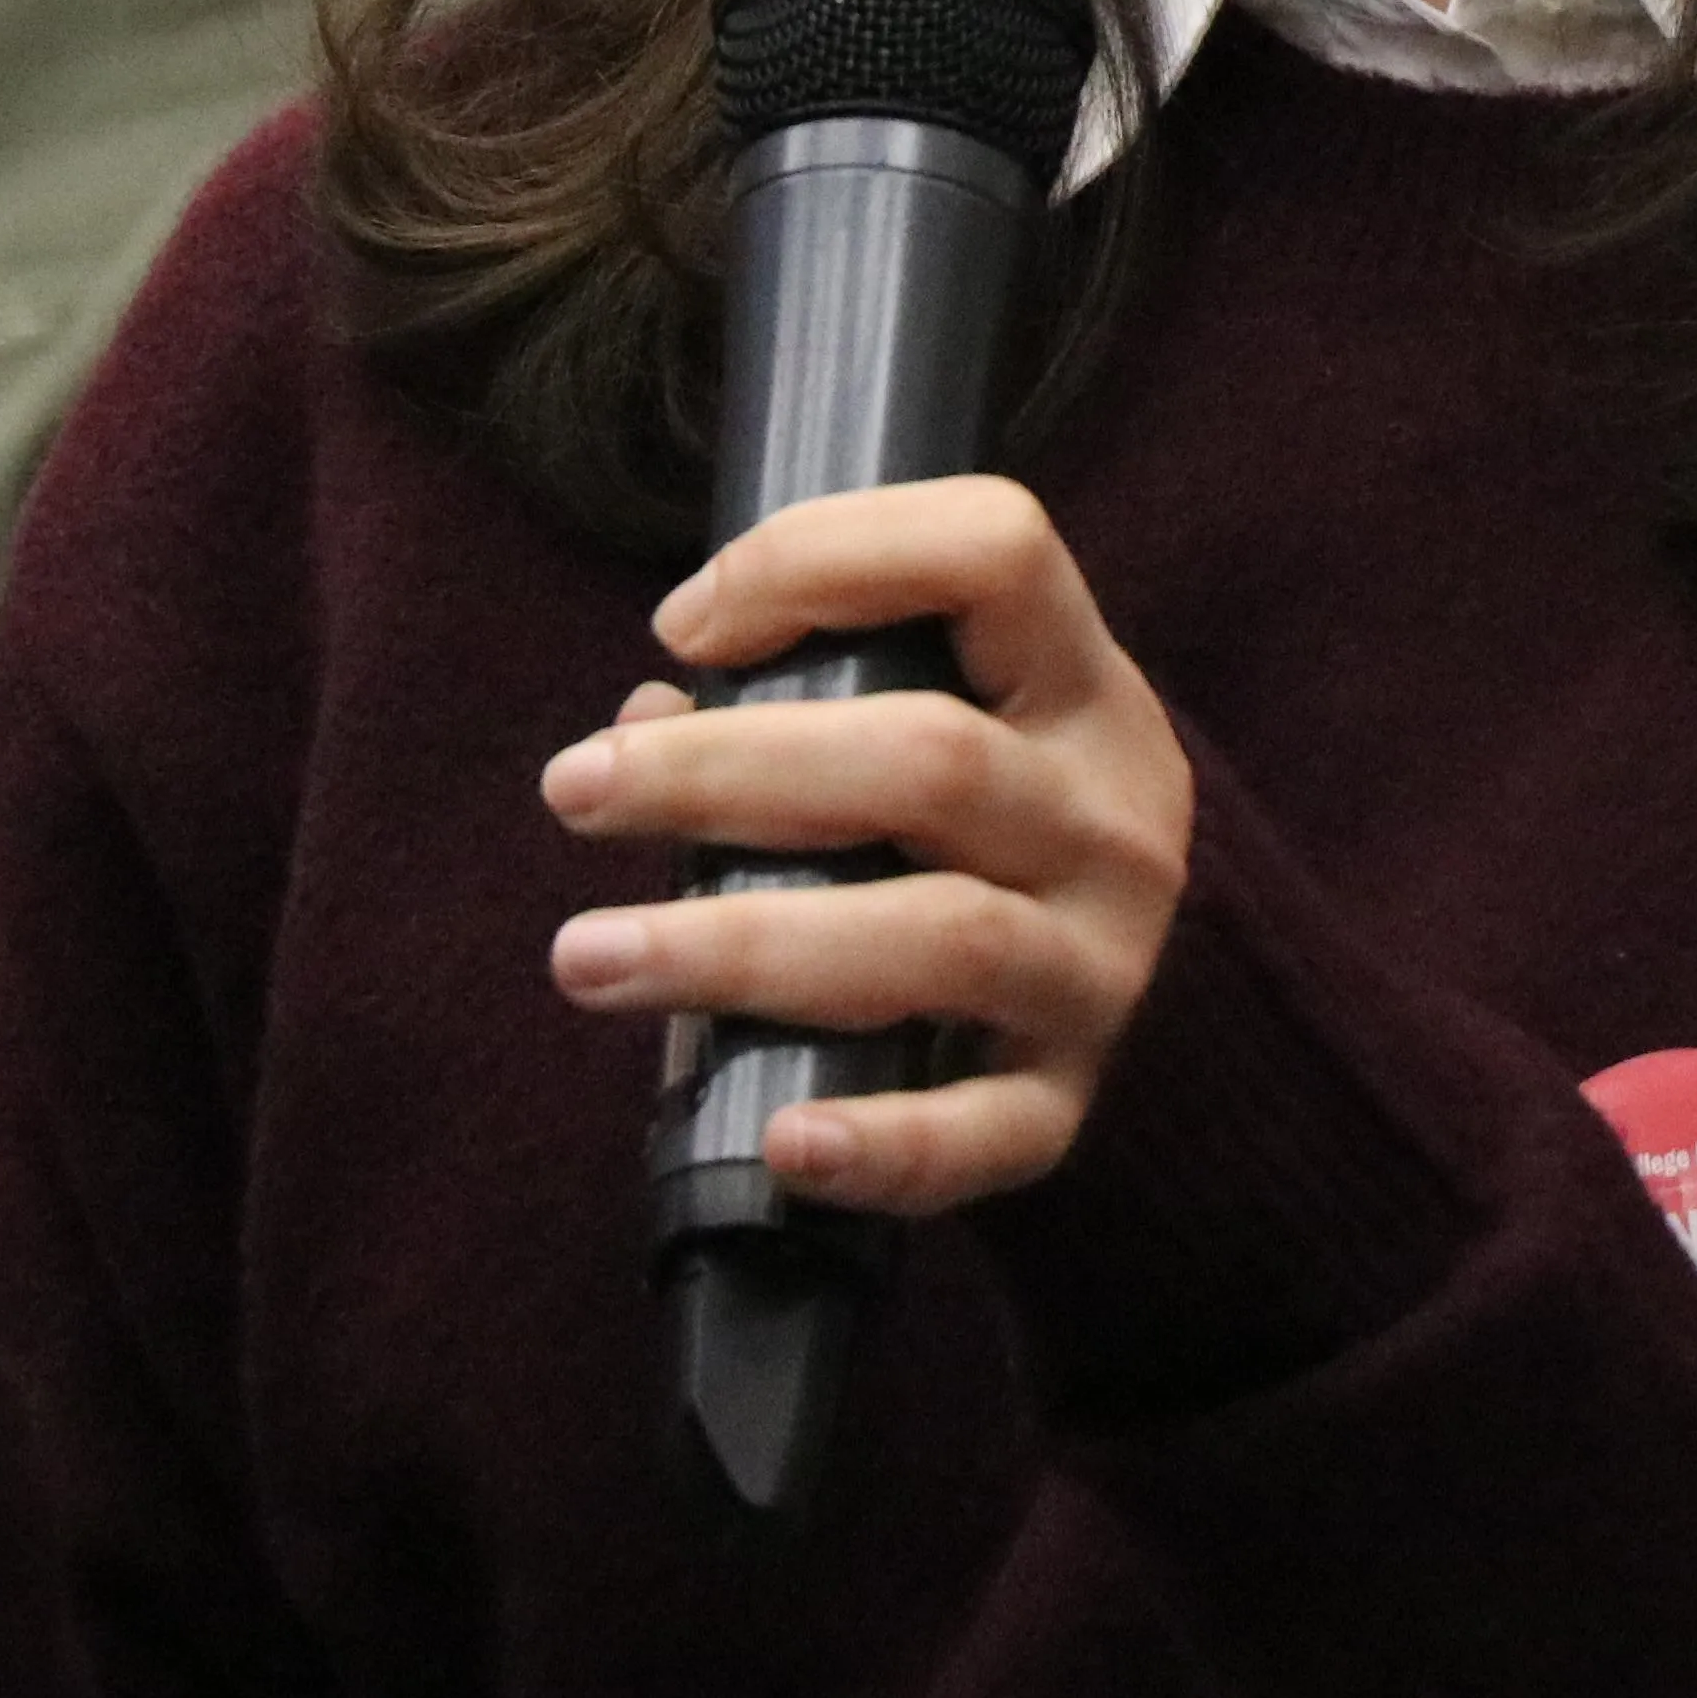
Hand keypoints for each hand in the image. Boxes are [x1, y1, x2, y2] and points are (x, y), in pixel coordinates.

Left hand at [538, 477, 1194, 1215]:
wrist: (1122, 978)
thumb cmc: (973, 818)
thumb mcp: (940, 714)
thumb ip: (800, 698)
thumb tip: (640, 728)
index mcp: (1077, 687)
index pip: (997, 551)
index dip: (826, 559)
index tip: (683, 626)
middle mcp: (1108, 817)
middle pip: (929, 760)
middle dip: (724, 770)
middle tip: (573, 789)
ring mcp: (1099, 963)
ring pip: (938, 938)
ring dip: (742, 946)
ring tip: (585, 957)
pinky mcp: (1067, 1095)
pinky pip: (988, 1132)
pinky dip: (885, 1145)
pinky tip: (781, 1139)